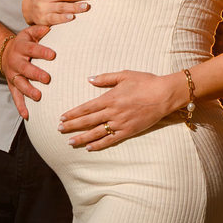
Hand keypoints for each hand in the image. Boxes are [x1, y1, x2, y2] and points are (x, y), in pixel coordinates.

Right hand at [4, 24, 54, 118]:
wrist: (5, 53)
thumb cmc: (24, 43)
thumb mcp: (29, 33)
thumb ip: (40, 30)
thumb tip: (50, 28)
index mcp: (22, 47)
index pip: (32, 49)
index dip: (42, 52)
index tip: (53, 55)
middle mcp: (16, 62)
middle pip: (25, 68)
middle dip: (36, 74)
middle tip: (47, 78)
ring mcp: (13, 75)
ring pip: (19, 84)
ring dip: (28, 91)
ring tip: (38, 96)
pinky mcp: (12, 86)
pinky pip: (15, 97)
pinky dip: (20, 106)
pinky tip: (27, 115)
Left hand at [58, 70, 184, 150]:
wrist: (164, 95)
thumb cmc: (145, 82)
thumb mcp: (124, 75)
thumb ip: (105, 78)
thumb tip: (89, 79)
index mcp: (110, 98)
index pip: (87, 107)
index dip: (73, 113)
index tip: (62, 117)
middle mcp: (113, 112)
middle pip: (88, 121)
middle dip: (72, 126)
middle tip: (59, 130)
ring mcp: (120, 123)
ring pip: (97, 133)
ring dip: (82, 138)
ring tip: (70, 142)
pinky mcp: (129, 131)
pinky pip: (111, 140)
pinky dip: (99, 144)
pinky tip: (90, 148)